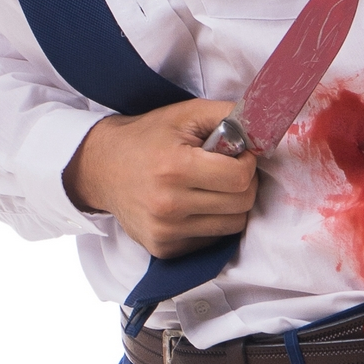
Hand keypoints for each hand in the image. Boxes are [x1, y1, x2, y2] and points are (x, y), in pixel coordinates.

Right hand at [63, 100, 257, 257]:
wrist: (101, 167)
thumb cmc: (146, 137)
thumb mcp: (184, 114)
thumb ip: (226, 114)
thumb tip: (262, 125)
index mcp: (174, 168)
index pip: (239, 178)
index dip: (247, 163)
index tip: (238, 153)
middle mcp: (169, 205)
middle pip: (241, 204)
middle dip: (243, 184)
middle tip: (228, 169)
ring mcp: (165, 232)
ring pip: (232, 226)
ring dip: (231, 205)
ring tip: (212, 186)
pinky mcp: (164, 250)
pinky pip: (211, 240)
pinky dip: (212, 222)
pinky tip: (195, 203)